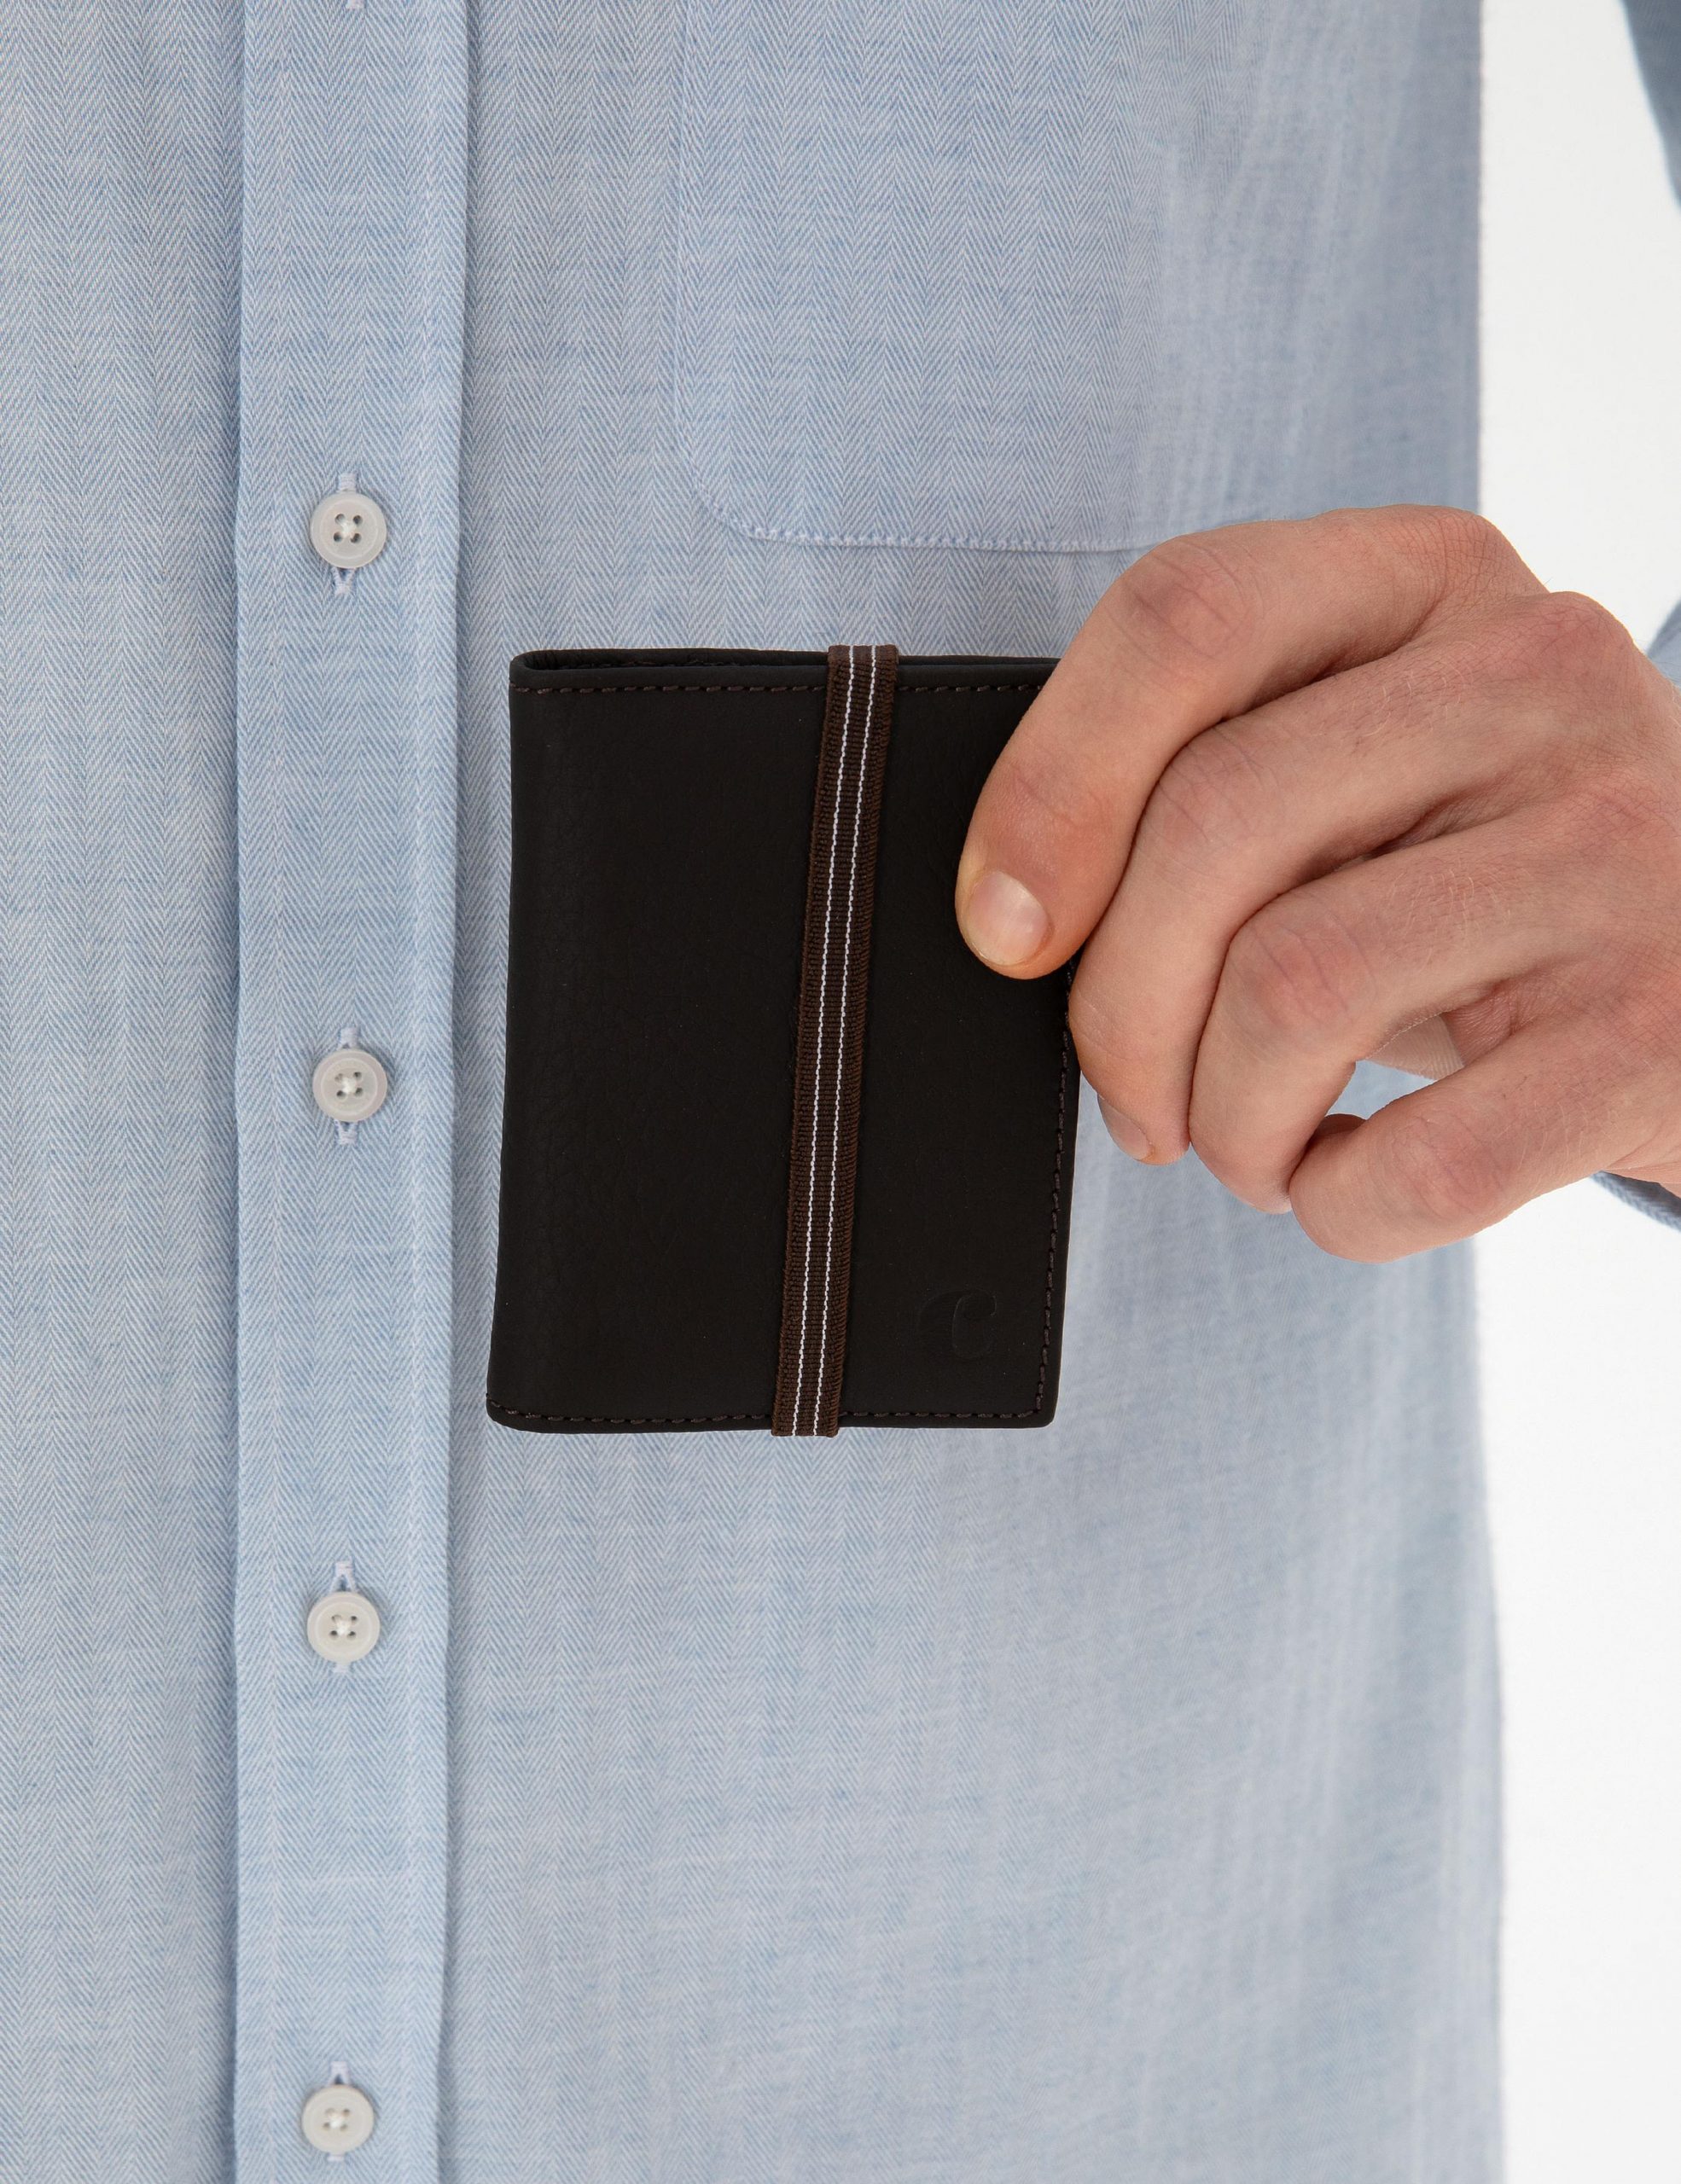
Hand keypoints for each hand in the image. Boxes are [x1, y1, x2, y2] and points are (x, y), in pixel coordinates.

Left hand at [954, 505, 1680, 1260]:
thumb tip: (1014, 917)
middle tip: (1134, 1094)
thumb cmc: (1476, 873)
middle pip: (1216, 819)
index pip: (1188, 615)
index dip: (1050, 783)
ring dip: (1222, 1117)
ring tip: (1251, 1139)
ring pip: (1294, 985)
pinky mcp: (1655, 1026)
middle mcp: (1543, 677)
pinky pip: (1416, 1158)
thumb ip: (1203, 778)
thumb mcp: (1358, 769)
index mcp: (1431, 581)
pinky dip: (1336, 1206)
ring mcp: (1619, 848)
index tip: (1002, 930)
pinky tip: (1348, 1174)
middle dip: (1120, 1004)